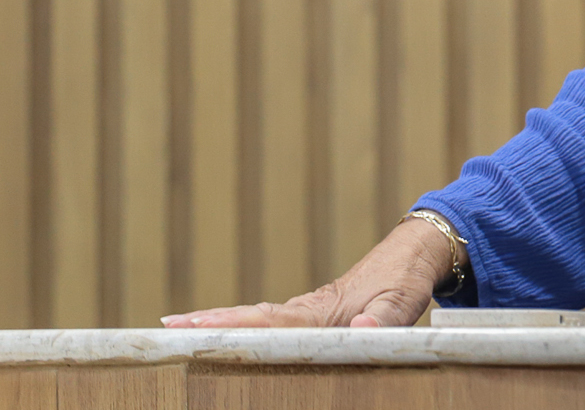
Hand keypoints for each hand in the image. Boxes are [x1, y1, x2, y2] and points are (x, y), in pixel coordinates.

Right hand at [160, 217, 454, 328]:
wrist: (418, 251)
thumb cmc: (408, 278)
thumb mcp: (403, 301)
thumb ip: (384, 320)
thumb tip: (362, 331)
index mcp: (320, 311)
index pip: (265, 322)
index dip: (229, 326)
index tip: (190, 326)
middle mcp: (307, 310)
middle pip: (249, 317)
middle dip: (207, 323)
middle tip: (165, 328)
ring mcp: (309, 310)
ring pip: (257, 318)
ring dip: (220, 323)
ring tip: (181, 329)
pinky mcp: (317, 313)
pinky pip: (273, 322)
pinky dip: (247, 325)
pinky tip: (234, 334)